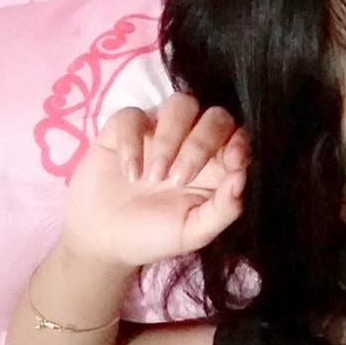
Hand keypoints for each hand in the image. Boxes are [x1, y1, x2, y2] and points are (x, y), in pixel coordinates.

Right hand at [61, 93, 249, 267]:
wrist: (104, 241)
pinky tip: (130, 173)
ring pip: (180, 104)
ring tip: (154, 176)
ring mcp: (159, 131)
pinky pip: (132, 114)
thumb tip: (241, 179)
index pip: (239, 135)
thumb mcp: (194, 232)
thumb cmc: (156, 235)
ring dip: (170, 138)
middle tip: (178, 179)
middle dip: (201, 144)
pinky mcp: (124, 129)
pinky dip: (132, 140)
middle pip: (215, 116)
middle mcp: (193, 141)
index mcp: (217, 165)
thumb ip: (224, 209)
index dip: (241, 140)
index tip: (233, 160)